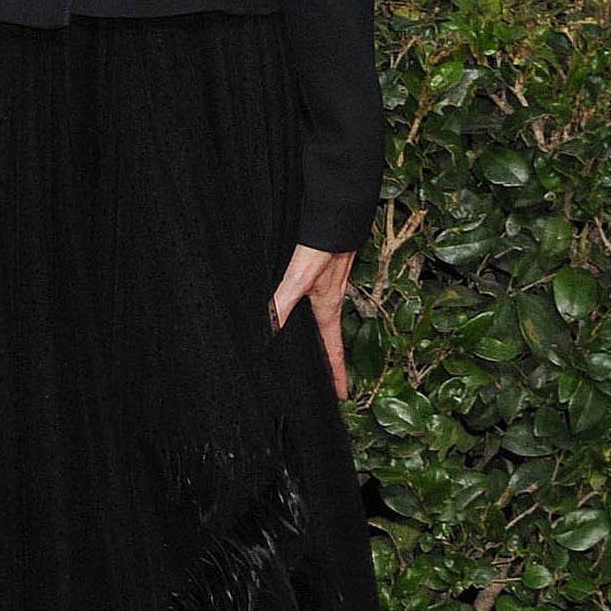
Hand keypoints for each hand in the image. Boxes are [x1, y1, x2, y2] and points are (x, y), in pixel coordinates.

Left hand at [269, 243, 354, 399]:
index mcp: (327, 307)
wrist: (336, 214)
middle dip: (327, 362)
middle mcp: (327, 300)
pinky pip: (312, 303)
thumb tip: (269, 330)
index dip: (335, 374)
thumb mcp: (300, 278)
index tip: (341, 396)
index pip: (332, 349)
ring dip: (318, 339)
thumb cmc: (325, 245)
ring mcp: (324, 286)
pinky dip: (307, 316)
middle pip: (326, 339)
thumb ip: (284, 302)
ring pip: (319, 321)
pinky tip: (294, 311)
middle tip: (327, 384)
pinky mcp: (318, 273)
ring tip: (312, 356)